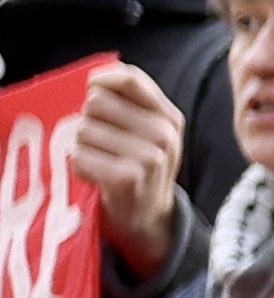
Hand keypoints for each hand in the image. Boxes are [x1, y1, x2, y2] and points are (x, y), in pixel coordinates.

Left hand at [70, 60, 178, 278]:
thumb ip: (129, 104)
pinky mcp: (127, 178)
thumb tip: (94, 79)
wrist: (149, 218)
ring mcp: (149, 157)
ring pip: (84, 130)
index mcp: (169, 117)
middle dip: (90, 120)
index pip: (129, 79)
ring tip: (101, 161)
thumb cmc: (140, 168)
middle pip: (97, 102)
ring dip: (83, 147)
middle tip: (102, 142)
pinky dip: (80, 167)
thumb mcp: (150, 133)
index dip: (101, 80)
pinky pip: (80, 156)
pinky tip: (97, 177)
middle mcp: (164, 134)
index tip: (91, 90)